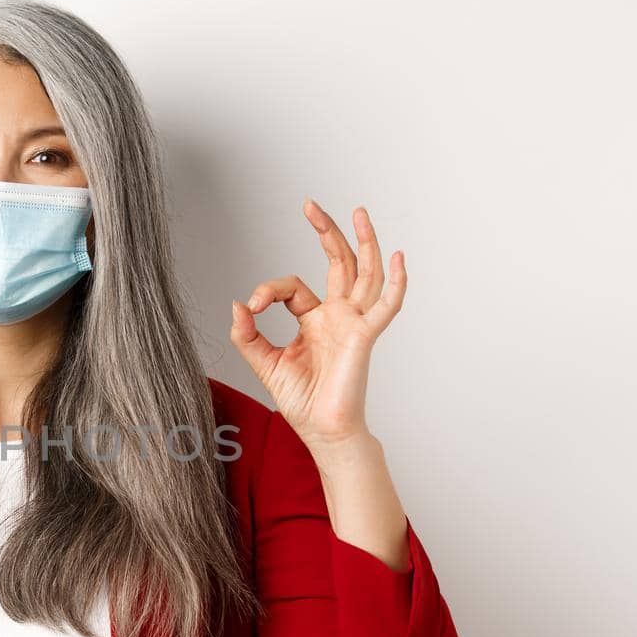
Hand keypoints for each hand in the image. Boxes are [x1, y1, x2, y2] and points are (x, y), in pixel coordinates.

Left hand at [229, 199, 404, 450]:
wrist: (322, 431)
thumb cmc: (301, 401)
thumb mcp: (264, 363)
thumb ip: (247, 335)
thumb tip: (237, 304)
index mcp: (314, 320)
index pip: (293, 288)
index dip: (268, 290)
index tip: (251, 305)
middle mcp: (337, 316)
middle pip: (338, 264)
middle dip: (326, 233)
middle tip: (310, 205)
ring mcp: (353, 324)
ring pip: (364, 274)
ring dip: (363, 242)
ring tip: (360, 212)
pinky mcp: (364, 337)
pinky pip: (386, 306)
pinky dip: (396, 283)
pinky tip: (399, 258)